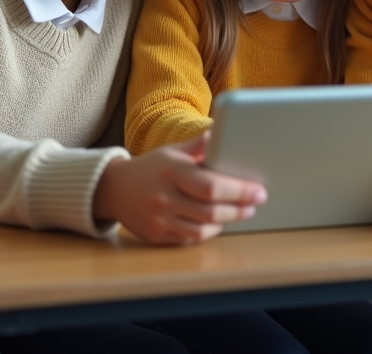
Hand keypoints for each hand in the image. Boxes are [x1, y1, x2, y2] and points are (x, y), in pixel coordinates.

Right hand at [93, 133, 266, 244]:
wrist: (113, 189)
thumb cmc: (151, 168)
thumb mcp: (172, 151)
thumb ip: (198, 145)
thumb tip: (222, 132)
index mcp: (171, 171)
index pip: (211, 185)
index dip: (239, 191)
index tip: (258, 191)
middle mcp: (164, 197)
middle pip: (210, 211)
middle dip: (239, 209)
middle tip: (255, 203)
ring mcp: (158, 219)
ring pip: (201, 230)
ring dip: (225, 222)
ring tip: (240, 212)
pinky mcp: (155, 236)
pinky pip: (188, 240)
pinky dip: (207, 233)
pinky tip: (217, 223)